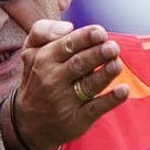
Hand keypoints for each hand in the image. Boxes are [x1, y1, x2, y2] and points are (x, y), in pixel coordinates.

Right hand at [10, 20, 131, 149]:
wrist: (26, 123)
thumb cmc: (36, 78)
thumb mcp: (30, 51)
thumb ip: (42, 30)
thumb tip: (69, 26)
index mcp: (44, 59)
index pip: (68, 45)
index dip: (86, 37)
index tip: (101, 33)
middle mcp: (53, 79)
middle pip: (79, 63)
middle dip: (98, 53)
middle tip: (113, 47)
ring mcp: (65, 101)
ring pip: (88, 85)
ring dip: (105, 74)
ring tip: (117, 64)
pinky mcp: (76, 119)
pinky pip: (95, 109)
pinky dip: (110, 100)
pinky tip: (123, 91)